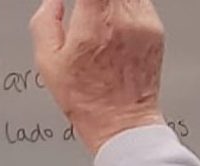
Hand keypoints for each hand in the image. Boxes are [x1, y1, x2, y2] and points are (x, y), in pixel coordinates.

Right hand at [30, 0, 165, 153]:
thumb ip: (44, 23)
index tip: (71, 0)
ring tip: (95, 18)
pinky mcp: (155, 28)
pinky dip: (123, 6)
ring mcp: (143, 22)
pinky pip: (139, 2)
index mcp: (93, 25)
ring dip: (107, 2)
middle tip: (83, 9)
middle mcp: (122, 19)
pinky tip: (111, 26)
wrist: (120, 120)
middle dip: (92, 0)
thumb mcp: (48, 64)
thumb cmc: (84, 98)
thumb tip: (51, 1)